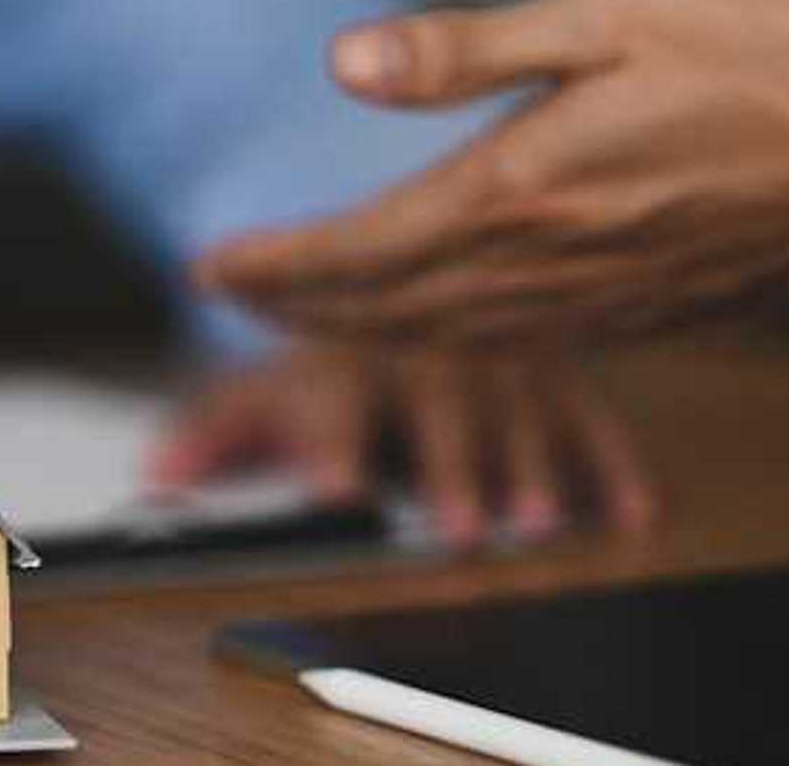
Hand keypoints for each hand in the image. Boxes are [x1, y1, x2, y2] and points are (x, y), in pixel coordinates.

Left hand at [149, 345, 654, 547]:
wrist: (410, 259)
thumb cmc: (330, 348)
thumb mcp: (268, 382)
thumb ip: (215, 432)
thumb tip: (154, 478)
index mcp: (347, 348)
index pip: (335, 395)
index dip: (330, 445)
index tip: (331, 494)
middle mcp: (426, 349)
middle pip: (436, 409)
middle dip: (446, 467)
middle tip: (455, 528)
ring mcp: (498, 358)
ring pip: (519, 410)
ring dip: (530, 467)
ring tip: (534, 523)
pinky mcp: (557, 374)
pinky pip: (595, 416)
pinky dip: (615, 464)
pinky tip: (634, 515)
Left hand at [198, 0, 788, 344]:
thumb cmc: (757, 67)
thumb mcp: (609, 18)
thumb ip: (466, 49)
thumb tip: (345, 62)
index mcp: (520, 186)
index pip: (359, 247)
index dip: (275, 266)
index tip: (208, 266)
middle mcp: (539, 264)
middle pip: (378, 305)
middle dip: (289, 304)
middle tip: (223, 294)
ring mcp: (581, 304)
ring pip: (429, 338)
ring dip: (346, 330)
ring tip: (287, 314)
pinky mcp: (620, 319)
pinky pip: (495, 350)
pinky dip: (426, 346)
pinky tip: (404, 330)